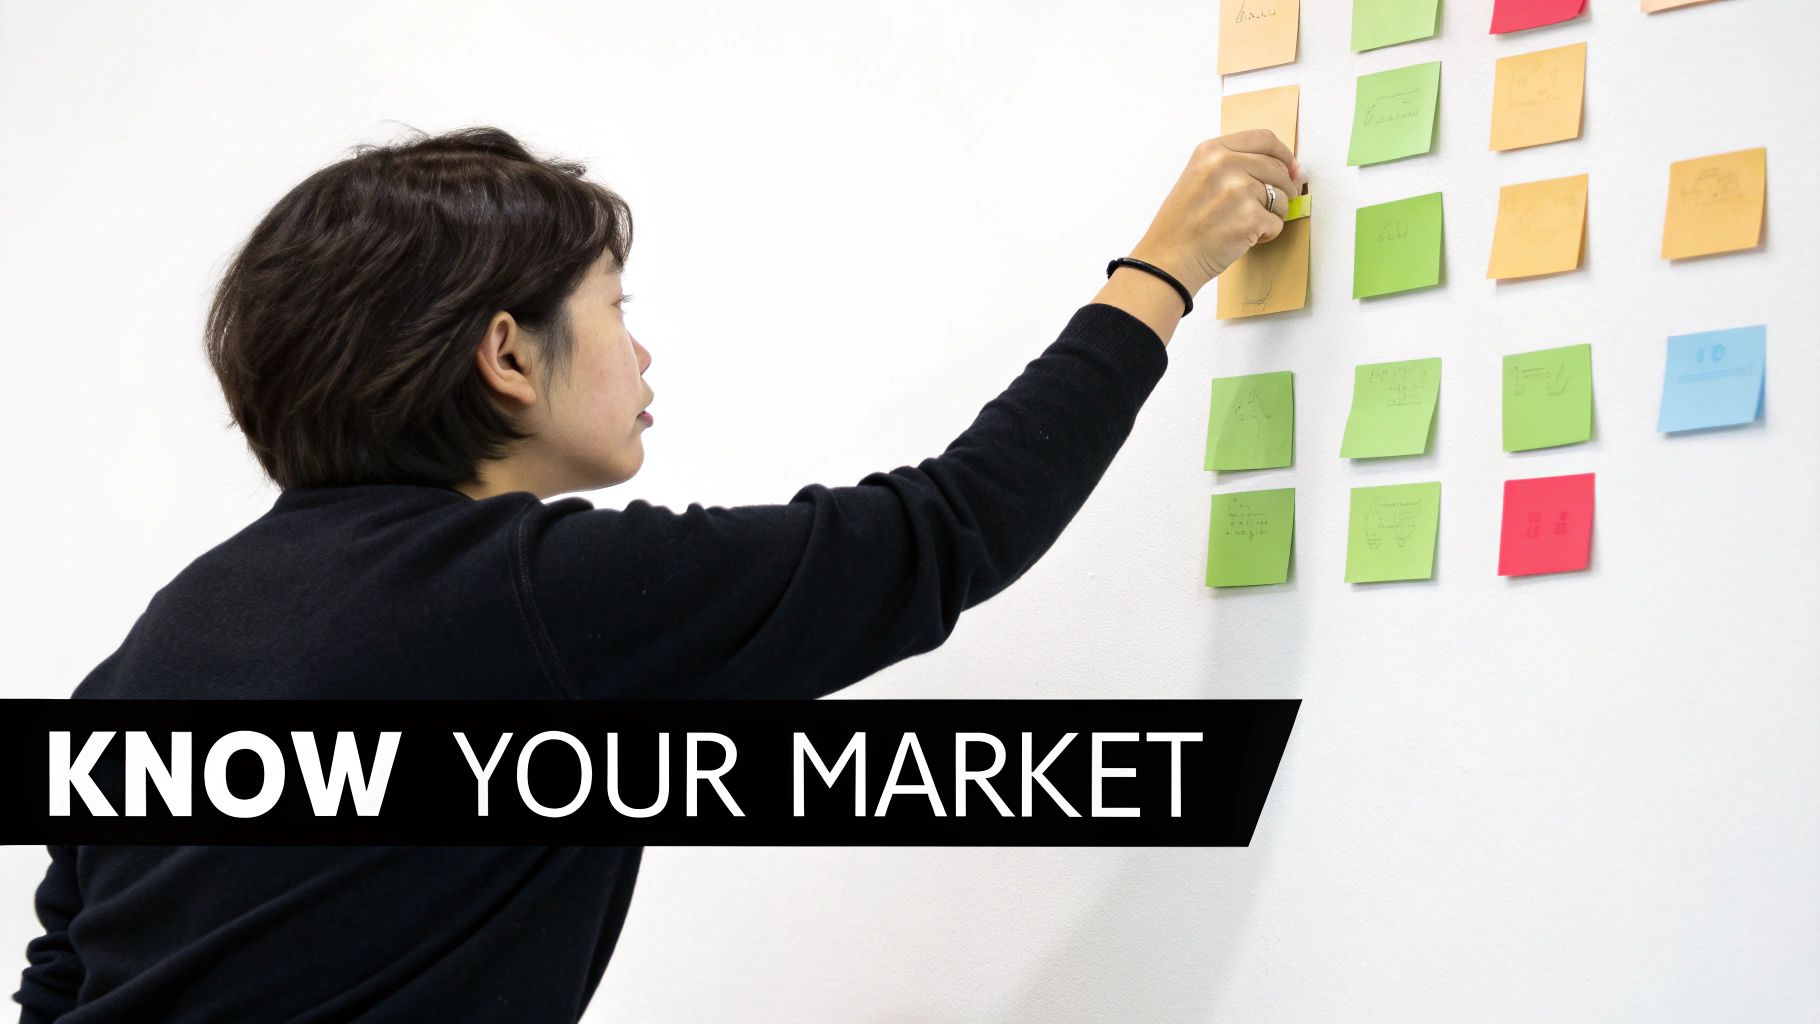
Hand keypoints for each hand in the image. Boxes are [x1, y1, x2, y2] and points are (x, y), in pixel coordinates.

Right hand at [1126, 130, 1302, 293]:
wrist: (1168, 259)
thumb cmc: (1182, 225)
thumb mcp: (1198, 178)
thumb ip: (1234, 165)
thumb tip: (1285, 168)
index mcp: (1211, 151)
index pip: (1264, 140)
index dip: (1284, 155)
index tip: (1290, 168)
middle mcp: (1225, 165)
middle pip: (1278, 169)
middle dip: (1283, 189)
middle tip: (1271, 207)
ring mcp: (1239, 191)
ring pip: (1282, 197)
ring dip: (1274, 214)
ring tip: (1248, 225)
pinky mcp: (1249, 218)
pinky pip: (1277, 223)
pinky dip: (1266, 234)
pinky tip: (1244, 238)